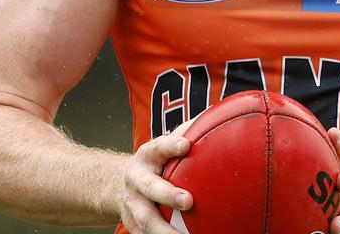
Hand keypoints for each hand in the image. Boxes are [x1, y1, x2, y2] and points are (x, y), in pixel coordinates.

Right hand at [119, 119, 194, 233]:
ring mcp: (132, 204)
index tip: (186, 144)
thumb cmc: (156, 163)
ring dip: (164, 230)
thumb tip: (220, 116)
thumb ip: (187, 132)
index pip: (158, 147)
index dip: (171, 145)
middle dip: (168, 195)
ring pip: (146, 219)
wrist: (119, 184)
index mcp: (147, 155)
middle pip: (151, 188)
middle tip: (189, 201)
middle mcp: (136, 179)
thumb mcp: (164, 146)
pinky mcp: (132, 224)